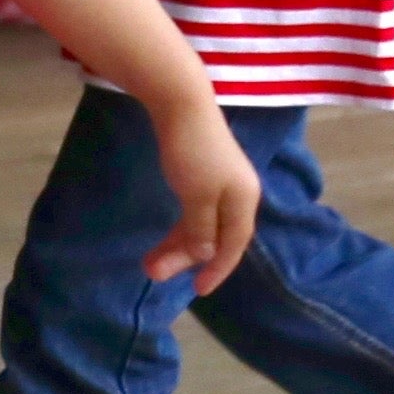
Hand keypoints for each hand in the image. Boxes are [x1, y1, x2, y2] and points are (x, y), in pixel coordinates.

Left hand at [143, 98, 259, 294]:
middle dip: (186, 257)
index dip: (218, 269)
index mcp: (243, 200)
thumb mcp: (197, 196)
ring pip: (202, 224)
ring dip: (178, 244)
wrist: (182, 103)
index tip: (198, 290)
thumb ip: (202, 229)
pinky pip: (196, 210)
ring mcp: (222, 182)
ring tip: (150, 261)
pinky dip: (182, 225)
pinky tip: (168, 236)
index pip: (233, 244)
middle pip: (215, 236)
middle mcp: (238, 193)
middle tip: (153, 272)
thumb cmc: (192, 152)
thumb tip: (208, 254)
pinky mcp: (206, 172)